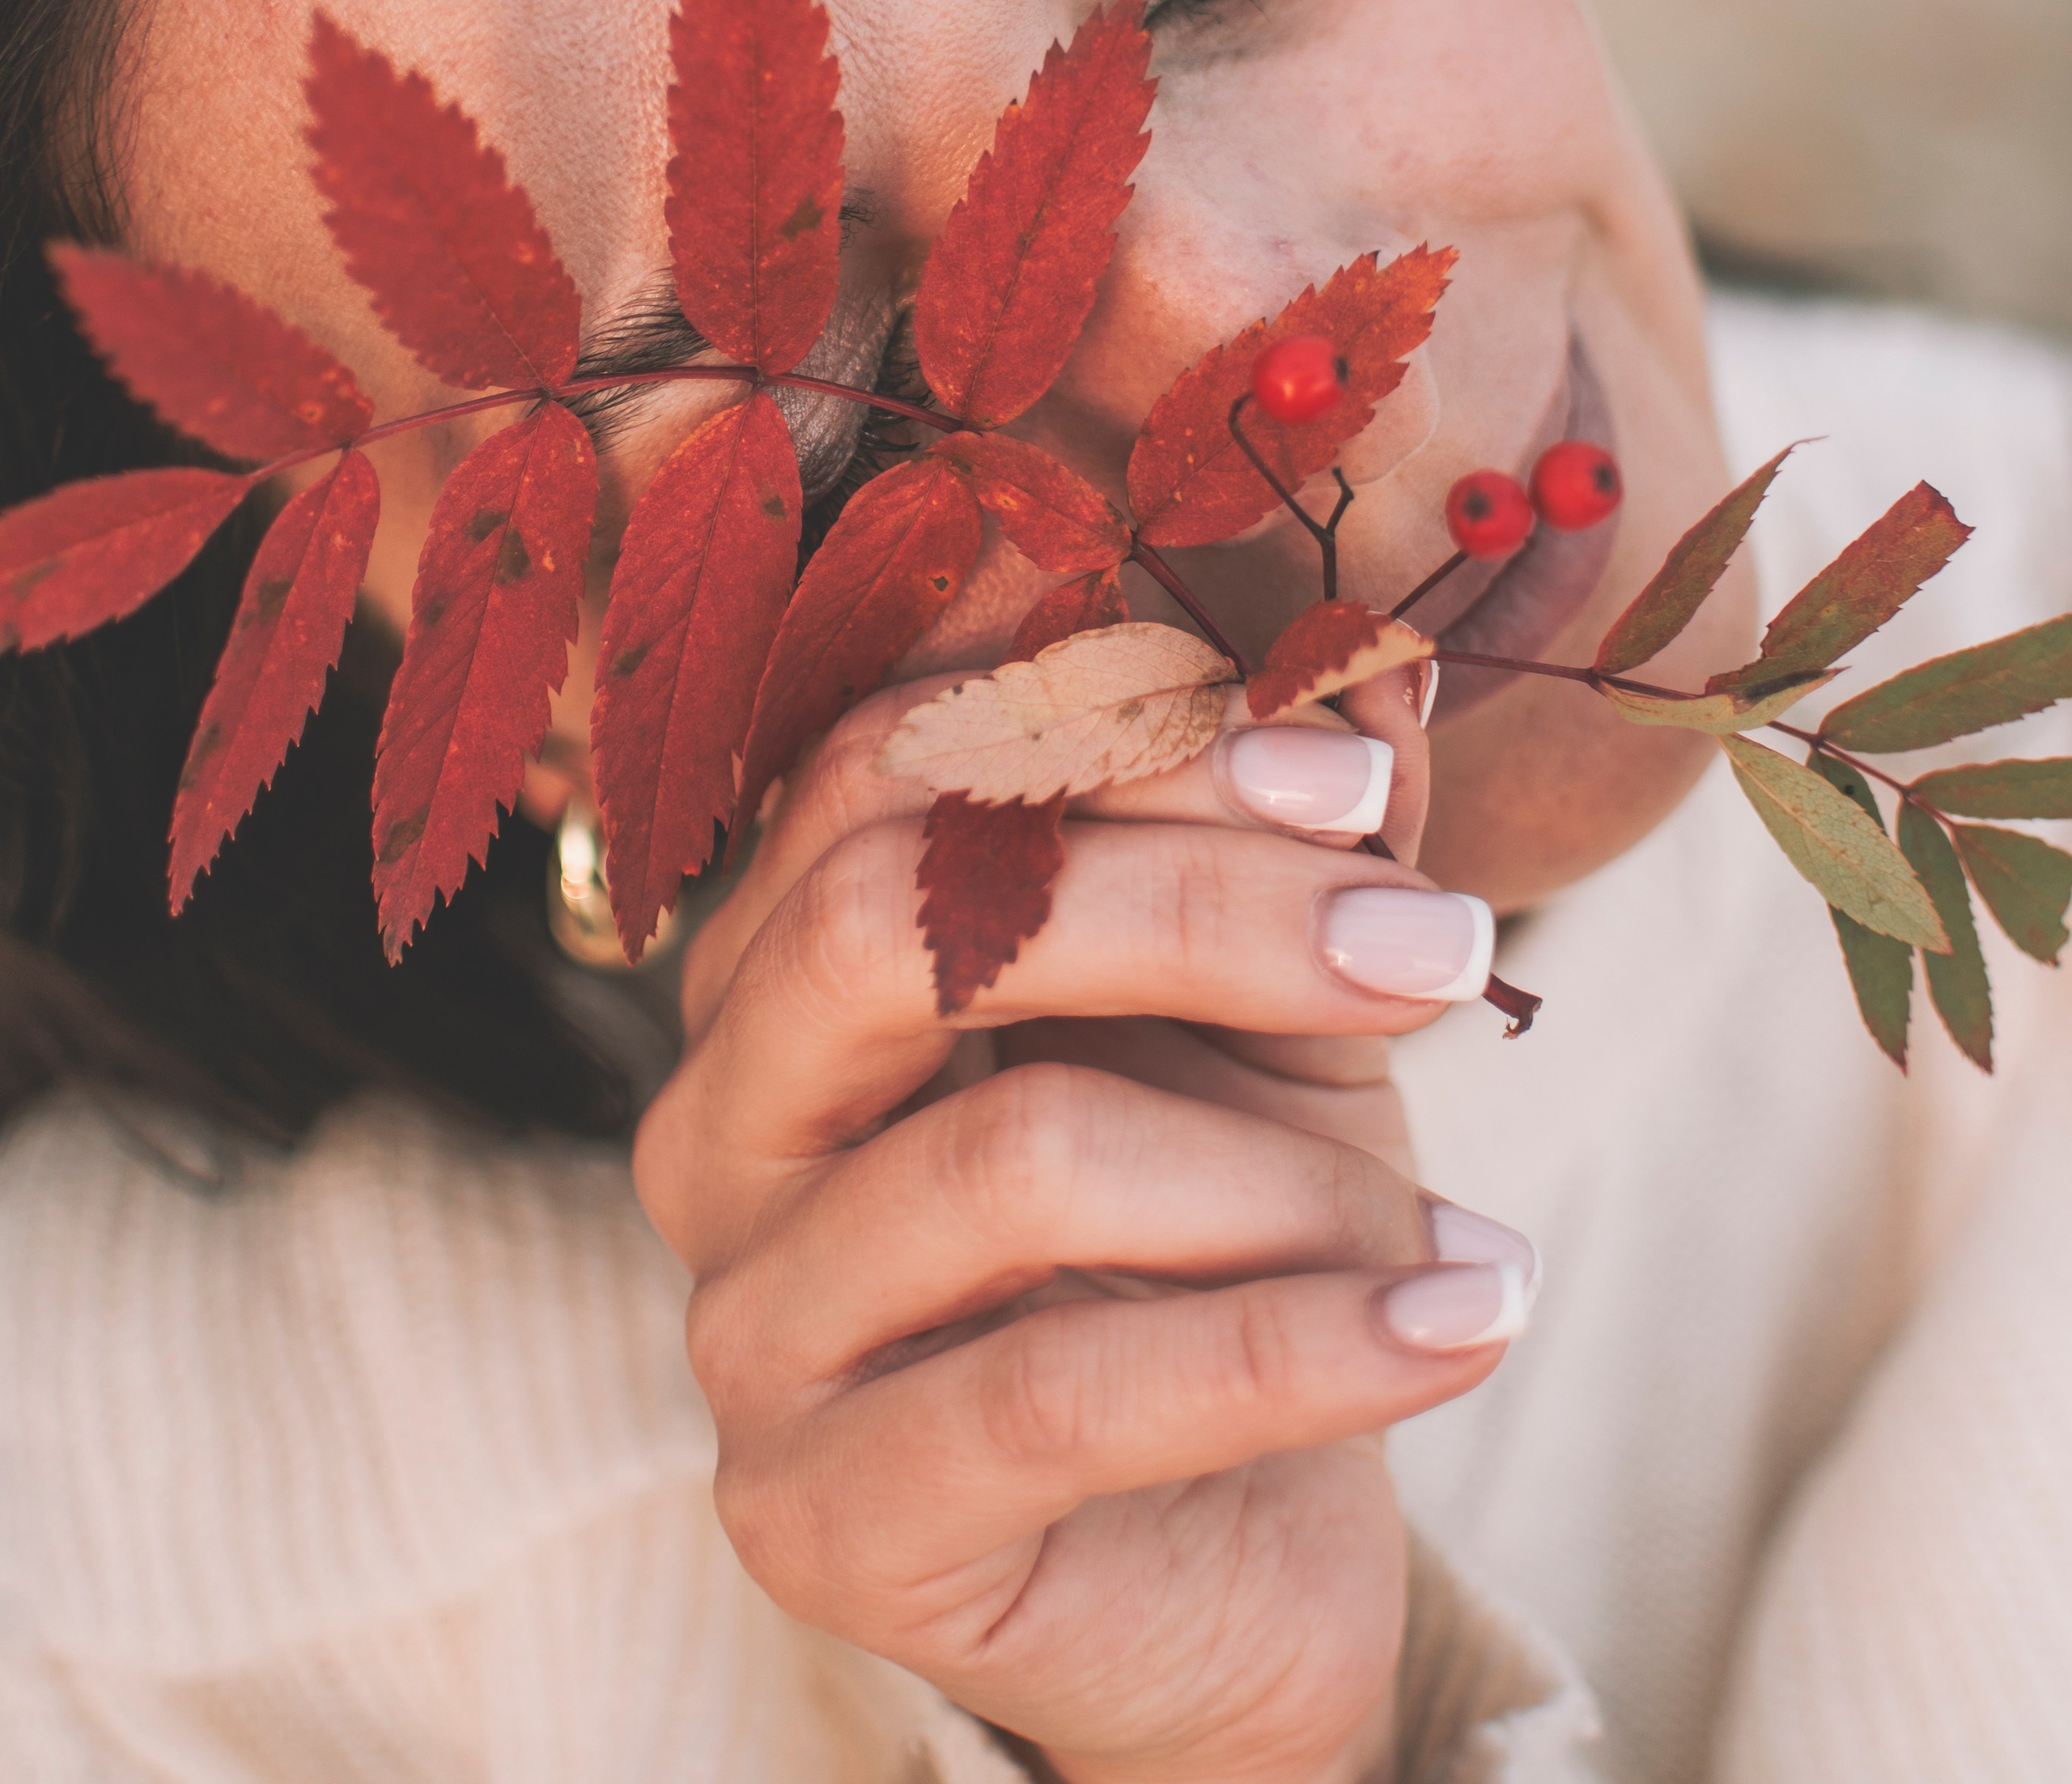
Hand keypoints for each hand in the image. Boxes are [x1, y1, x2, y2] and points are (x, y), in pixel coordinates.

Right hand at [632, 666, 1535, 1783]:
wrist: (1235, 1550)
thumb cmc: (1225, 1239)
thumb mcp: (1277, 1016)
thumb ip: (1305, 848)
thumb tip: (1389, 675)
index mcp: (785, 957)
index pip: (891, 764)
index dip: (1121, 731)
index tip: (1356, 770)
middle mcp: (721, 1121)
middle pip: (894, 916)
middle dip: (1192, 903)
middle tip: (1428, 946)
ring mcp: (748, 1326)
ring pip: (1007, 1156)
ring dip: (1289, 1177)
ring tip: (1450, 1231)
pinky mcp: (821, 1518)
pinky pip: (1060, 1397)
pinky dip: (1303, 1351)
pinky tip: (1465, 1320)